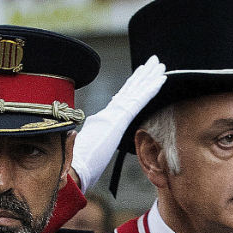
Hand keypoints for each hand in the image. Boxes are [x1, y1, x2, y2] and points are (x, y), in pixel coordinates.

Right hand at [72, 56, 165, 190]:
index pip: (119, 100)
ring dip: (149, 76)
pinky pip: (139, 101)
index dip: (131, 87)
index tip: (140, 75)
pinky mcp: (119, 120)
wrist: (70, 170)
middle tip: (154, 62)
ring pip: (134, 91)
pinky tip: (162, 79)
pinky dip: (151, 89)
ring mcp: (112, 115)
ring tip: (160, 64)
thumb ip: (87, 144)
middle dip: (142, 75)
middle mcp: (106, 114)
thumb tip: (78, 141)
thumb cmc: (76, 168)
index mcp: (100, 122)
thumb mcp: (85, 153)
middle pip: (128, 91)